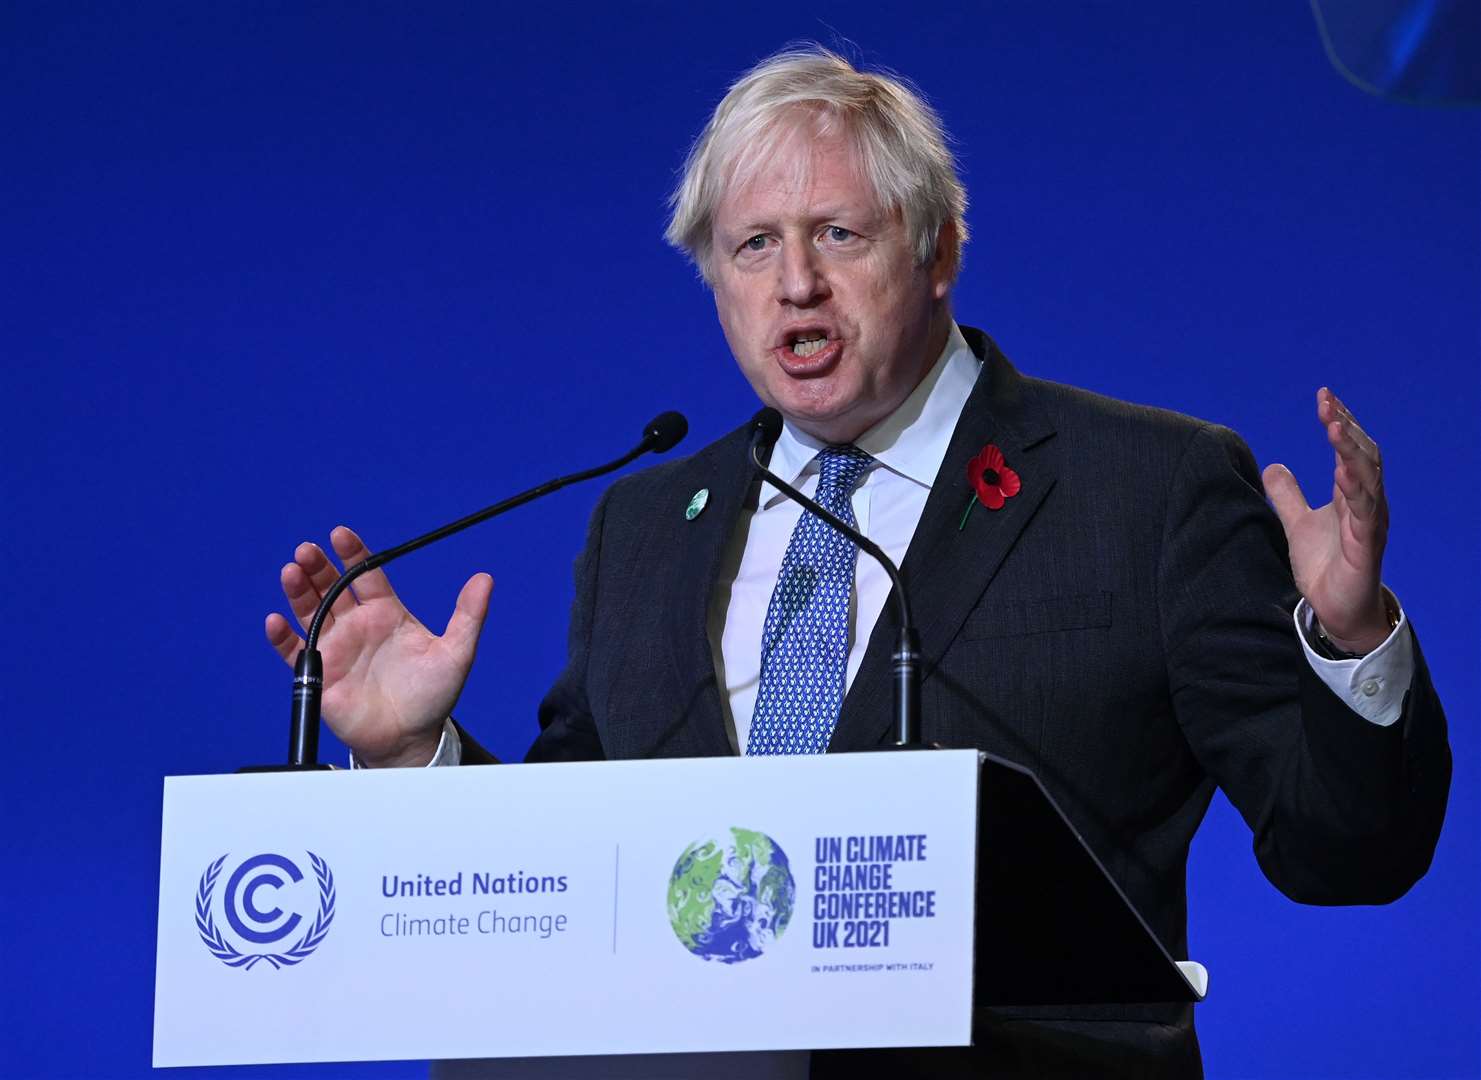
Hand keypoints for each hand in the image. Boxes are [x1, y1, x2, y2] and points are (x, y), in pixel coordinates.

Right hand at [264, 526, 492, 766]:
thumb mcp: (456, 652)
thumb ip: (469, 615)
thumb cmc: (433, 695)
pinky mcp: (319, 673)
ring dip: (299, 591)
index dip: (353, 553)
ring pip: (311, 611)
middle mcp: (358, 625)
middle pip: (332, 587)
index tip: (340, 534)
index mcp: (387, 613)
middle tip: (307, 550)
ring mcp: (336, 647)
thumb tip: (485, 578)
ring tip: (292, 572)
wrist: (411, 737)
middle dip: (318, 566)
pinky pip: (294, 651)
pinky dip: (282, 637)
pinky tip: (277, 621)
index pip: (366, 575)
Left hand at [1262, 388, 1390, 653]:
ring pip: (1368, 478)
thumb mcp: (1298, 524)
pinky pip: (1366, 513)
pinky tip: (1344, 471)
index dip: (1338, 422)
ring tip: (1334, 426)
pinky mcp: (1367, 546)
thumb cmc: (1327, 565)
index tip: (1323, 396)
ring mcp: (1369, 523)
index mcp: (1351, 494)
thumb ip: (1288, 496)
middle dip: (1345, 427)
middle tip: (1327, 403)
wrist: (1337, 608)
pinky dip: (1357, 490)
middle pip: (1362, 455)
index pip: (1348, 449)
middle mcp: (1366, 503)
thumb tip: (1273, 466)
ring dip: (1351, 451)